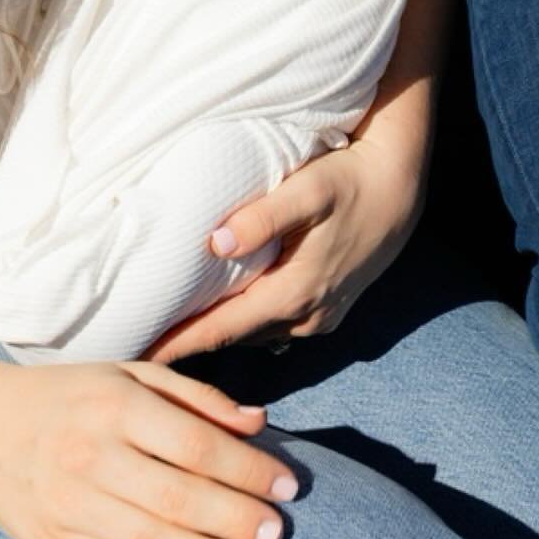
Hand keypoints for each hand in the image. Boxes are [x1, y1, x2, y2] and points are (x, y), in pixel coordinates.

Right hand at [0, 356, 299, 538]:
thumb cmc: (75, 397)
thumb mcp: (132, 375)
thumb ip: (197, 397)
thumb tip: (258, 423)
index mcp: (115, 404)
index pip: (193, 443)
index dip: (245, 468)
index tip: (289, 486)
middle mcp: (90, 454)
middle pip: (176, 497)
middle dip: (236, 521)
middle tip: (279, 538)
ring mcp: (68, 503)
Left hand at [147, 130, 421, 361]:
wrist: (401, 186)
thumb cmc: (350, 180)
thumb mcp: (309, 189)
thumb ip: (263, 217)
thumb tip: (215, 242)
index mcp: (295, 293)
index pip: (222, 331)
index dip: (178, 346)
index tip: (136, 357)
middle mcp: (306, 317)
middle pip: (235, 339)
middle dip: (191, 343)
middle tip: (142, 343)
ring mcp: (320, 319)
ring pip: (255, 336)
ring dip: (220, 334)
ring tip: (175, 330)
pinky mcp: (329, 312)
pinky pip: (276, 329)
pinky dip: (248, 324)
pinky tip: (227, 313)